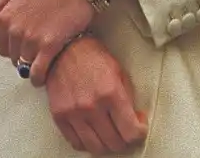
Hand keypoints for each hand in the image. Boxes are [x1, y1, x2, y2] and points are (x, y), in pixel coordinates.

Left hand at [0, 0, 93, 86]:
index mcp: (6, 16)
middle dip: (21, 55)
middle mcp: (15, 30)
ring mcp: (32, 40)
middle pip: (12, 56)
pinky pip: (37, 71)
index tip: (22, 46)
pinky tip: (41, 79)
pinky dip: (37, 77)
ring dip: (30, 65)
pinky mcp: (49, 46)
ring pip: (23, 64)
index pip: (1, 44)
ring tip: (41, 63)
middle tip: (35, 52)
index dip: (12, 46)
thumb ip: (2, 1)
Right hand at [45, 35, 147, 154]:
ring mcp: (74, 114)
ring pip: (95, 148)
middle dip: (125, 141)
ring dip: (107, 146)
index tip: (140, 129)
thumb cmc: (95, 59)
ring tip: (111, 135)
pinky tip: (94, 134)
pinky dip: (88, 144)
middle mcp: (92, 107)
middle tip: (127, 132)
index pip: (130, 131)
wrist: (65, 51)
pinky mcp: (59, 118)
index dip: (139, 134)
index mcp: (111, 93)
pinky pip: (76, 143)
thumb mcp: (120, 73)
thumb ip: (128, 99)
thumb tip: (136, 120)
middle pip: (114, 143)